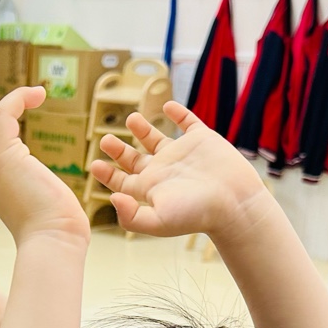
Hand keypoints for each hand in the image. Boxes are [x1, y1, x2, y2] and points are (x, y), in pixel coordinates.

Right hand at [0, 87, 88, 243]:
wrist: (55, 241)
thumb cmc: (56, 230)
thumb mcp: (37, 205)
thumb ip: (35, 193)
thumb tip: (50, 197)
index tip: (17, 135)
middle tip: (10, 126)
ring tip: (22, 107)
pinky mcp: (5, 159)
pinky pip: (0, 116)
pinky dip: (16, 98)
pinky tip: (38, 95)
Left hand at [88, 101, 269, 239]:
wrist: (234, 203)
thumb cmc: (197, 215)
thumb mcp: (158, 222)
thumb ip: (131, 216)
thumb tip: (112, 198)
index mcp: (151, 188)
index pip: (123, 182)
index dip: (108, 174)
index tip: (93, 164)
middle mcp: (164, 170)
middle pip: (135, 160)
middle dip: (118, 150)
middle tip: (104, 139)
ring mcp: (183, 154)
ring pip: (157, 139)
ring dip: (143, 129)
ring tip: (131, 119)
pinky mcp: (202, 140)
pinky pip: (187, 123)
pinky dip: (178, 113)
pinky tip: (168, 106)